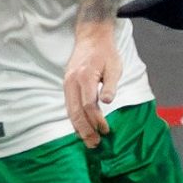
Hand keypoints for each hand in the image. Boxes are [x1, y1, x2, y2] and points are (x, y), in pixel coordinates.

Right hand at [64, 31, 122, 147]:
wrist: (91, 38)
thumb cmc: (106, 52)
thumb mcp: (114, 66)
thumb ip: (111, 85)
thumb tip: (107, 101)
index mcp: (85, 77)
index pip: (89, 105)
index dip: (97, 120)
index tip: (106, 130)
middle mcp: (72, 82)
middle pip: (76, 112)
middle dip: (85, 130)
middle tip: (95, 144)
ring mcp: (67, 83)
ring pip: (70, 111)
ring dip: (78, 128)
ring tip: (88, 141)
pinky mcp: (67, 85)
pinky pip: (69, 106)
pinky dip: (74, 119)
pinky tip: (81, 129)